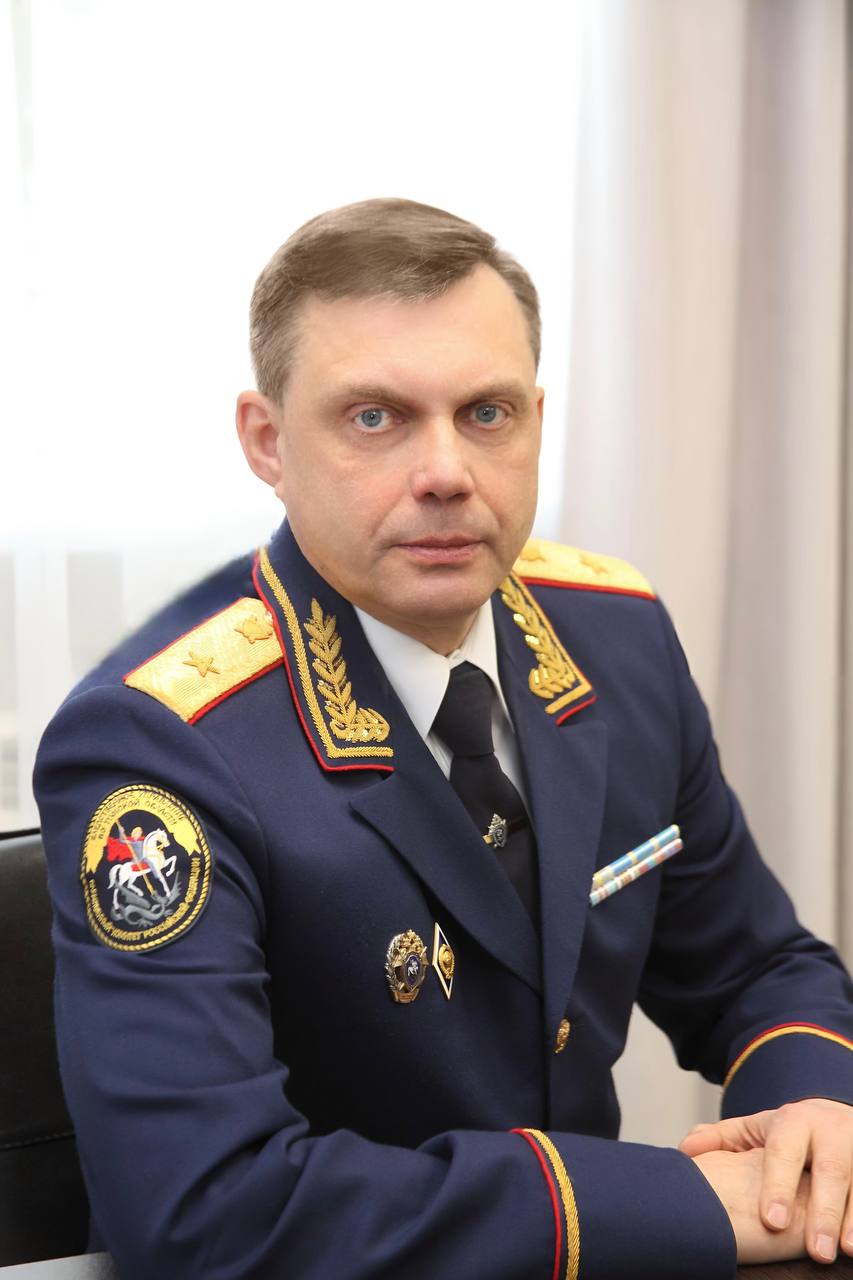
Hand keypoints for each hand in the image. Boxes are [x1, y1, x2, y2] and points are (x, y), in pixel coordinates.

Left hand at [680, 1098, 852, 1264]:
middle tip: (816, 1251)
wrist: (835, 1115)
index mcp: (795, 1121)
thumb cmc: (788, 1134)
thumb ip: (721, 1140)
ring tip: (845, 1251)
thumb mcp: (754, 1129)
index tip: (771, 1220)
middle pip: (830, 1169)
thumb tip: (685, 1152)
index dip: (778, 1185)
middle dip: (824, 1210)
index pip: (784, 1152)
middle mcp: (831, 1131)